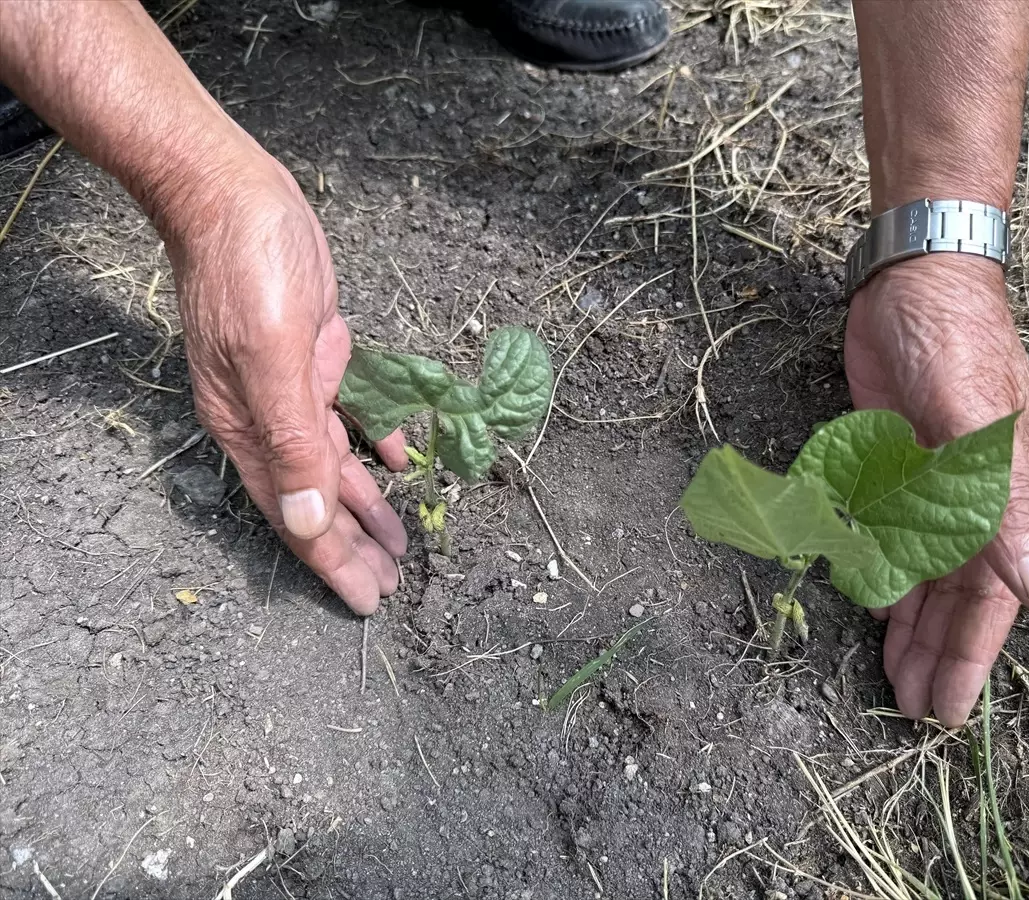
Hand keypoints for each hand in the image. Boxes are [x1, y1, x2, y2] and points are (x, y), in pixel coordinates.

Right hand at [166, 156, 409, 614]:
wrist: (234, 197)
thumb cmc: (250, 271)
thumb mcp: (273, 355)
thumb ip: (291, 439)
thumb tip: (304, 518)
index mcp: (252, 430)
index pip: (297, 515)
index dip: (333, 562)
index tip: (367, 601)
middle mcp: (270, 419)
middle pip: (318, 499)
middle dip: (355, 545)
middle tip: (392, 584)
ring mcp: (294, 390)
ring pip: (337, 465)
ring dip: (369, 504)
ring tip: (401, 541)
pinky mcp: (319, 359)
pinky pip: (351, 415)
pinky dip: (376, 442)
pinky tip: (400, 463)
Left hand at [843, 254, 1028, 725]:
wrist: (913, 277)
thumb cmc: (951, 340)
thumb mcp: (973, 421)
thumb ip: (1002, 509)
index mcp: (1010, 496)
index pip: (992, 598)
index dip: (969, 657)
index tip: (946, 711)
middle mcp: (980, 498)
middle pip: (960, 595)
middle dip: (939, 652)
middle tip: (912, 709)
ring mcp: (940, 483)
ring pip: (928, 572)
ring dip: (914, 623)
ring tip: (896, 675)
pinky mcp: (901, 466)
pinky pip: (897, 538)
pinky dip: (890, 574)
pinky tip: (880, 604)